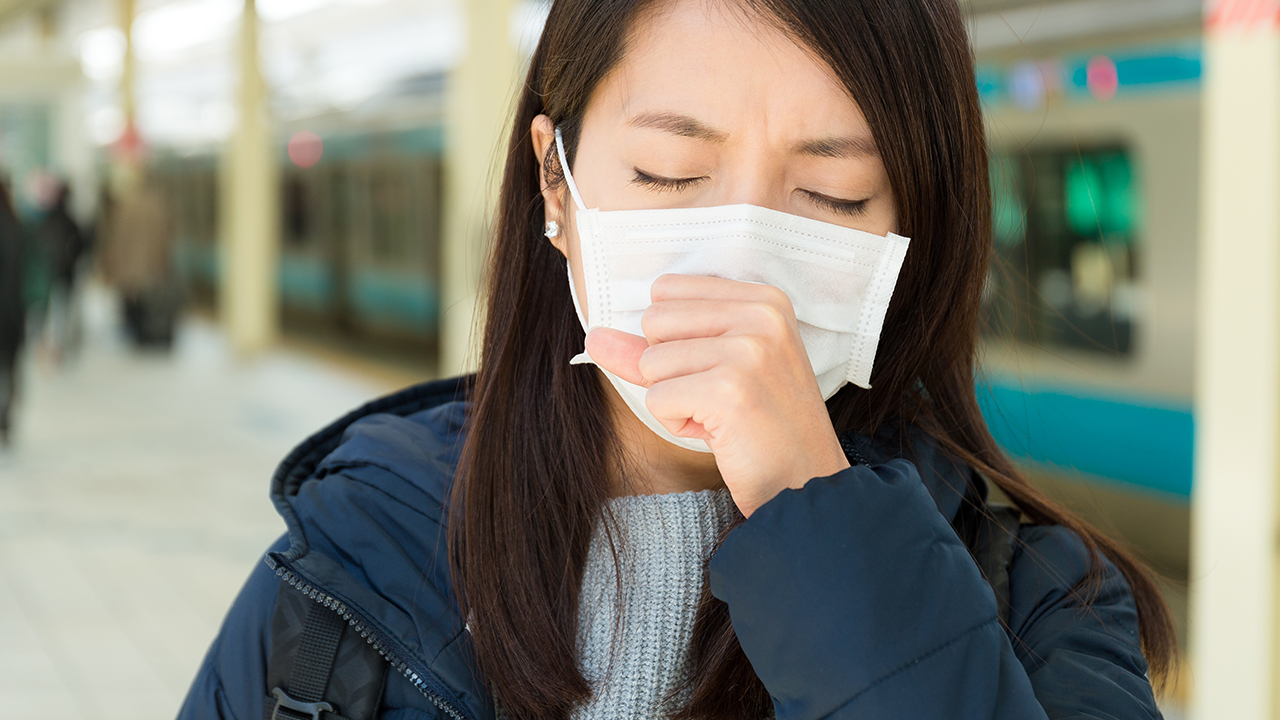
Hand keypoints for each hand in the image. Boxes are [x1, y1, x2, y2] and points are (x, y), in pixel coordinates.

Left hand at [585, 274, 850, 516]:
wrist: (805, 481)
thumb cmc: (760, 426)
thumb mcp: (713, 370)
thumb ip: (653, 347)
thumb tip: (594, 336)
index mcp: (763, 298)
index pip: (667, 291)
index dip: (675, 339)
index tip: (719, 370)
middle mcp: (761, 314)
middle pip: (654, 321)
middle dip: (671, 369)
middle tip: (720, 397)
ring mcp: (748, 350)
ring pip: (651, 362)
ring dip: (675, 399)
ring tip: (721, 415)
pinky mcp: (729, 389)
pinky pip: (657, 398)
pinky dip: (678, 423)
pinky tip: (719, 432)